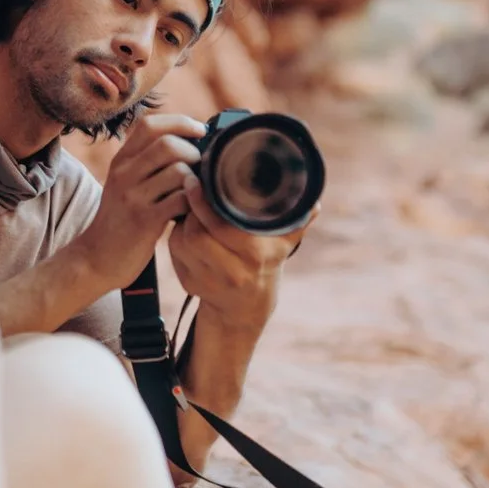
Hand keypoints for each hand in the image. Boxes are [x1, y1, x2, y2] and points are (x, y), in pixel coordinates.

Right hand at [67, 112, 206, 290]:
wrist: (96, 258)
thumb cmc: (122, 220)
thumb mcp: (126, 183)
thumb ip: (149, 161)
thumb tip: (192, 141)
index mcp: (121, 160)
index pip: (150, 124)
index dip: (180, 122)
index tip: (200, 131)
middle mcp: (124, 173)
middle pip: (168, 144)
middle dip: (194, 152)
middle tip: (201, 169)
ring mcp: (133, 196)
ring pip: (178, 171)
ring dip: (196, 180)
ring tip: (196, 192)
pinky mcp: (144, 220)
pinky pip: (181, 200)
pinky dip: (195, 203)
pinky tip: (192, 211)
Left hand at [166, 186, 309, 329]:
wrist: (248, 306)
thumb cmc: (267, 261)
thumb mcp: (284, 243)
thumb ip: (299, 219)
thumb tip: (313, 200)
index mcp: (255, 256)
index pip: (220, 227)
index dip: (204, 203)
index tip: (197, 181)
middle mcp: (231, 273)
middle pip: (196, 234)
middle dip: (191, 210)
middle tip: (191, 188)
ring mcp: (208, 282)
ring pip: (181, 242)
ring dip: (182, 223)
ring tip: (192, 208)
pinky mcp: (190, 285)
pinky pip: (175, 254)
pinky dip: (177, 237)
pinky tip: (187, 228)